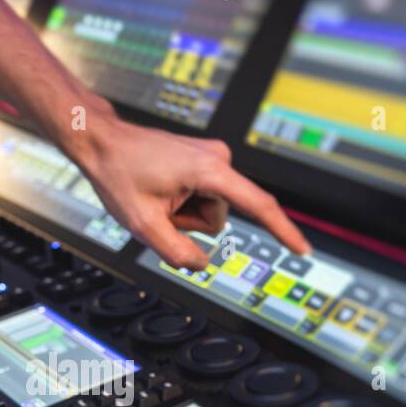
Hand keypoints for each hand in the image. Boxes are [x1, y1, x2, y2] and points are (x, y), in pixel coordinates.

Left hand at [72, 106, 311, 269]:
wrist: (103, 142)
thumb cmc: (119, 174)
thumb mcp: (143, 225)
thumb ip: (177, 253)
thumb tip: (201, 264)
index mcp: (211, 171)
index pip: (259, 206)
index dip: (283, 231)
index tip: (303, 250)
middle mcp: (219, 159)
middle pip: (219, 218)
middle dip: (189, 223)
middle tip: (158, 206)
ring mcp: (213, 158)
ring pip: (210, 210)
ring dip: (183, 213)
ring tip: (157, 194)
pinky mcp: (205, 161)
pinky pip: (202, 197)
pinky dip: (182, 202)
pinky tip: (160, 188)